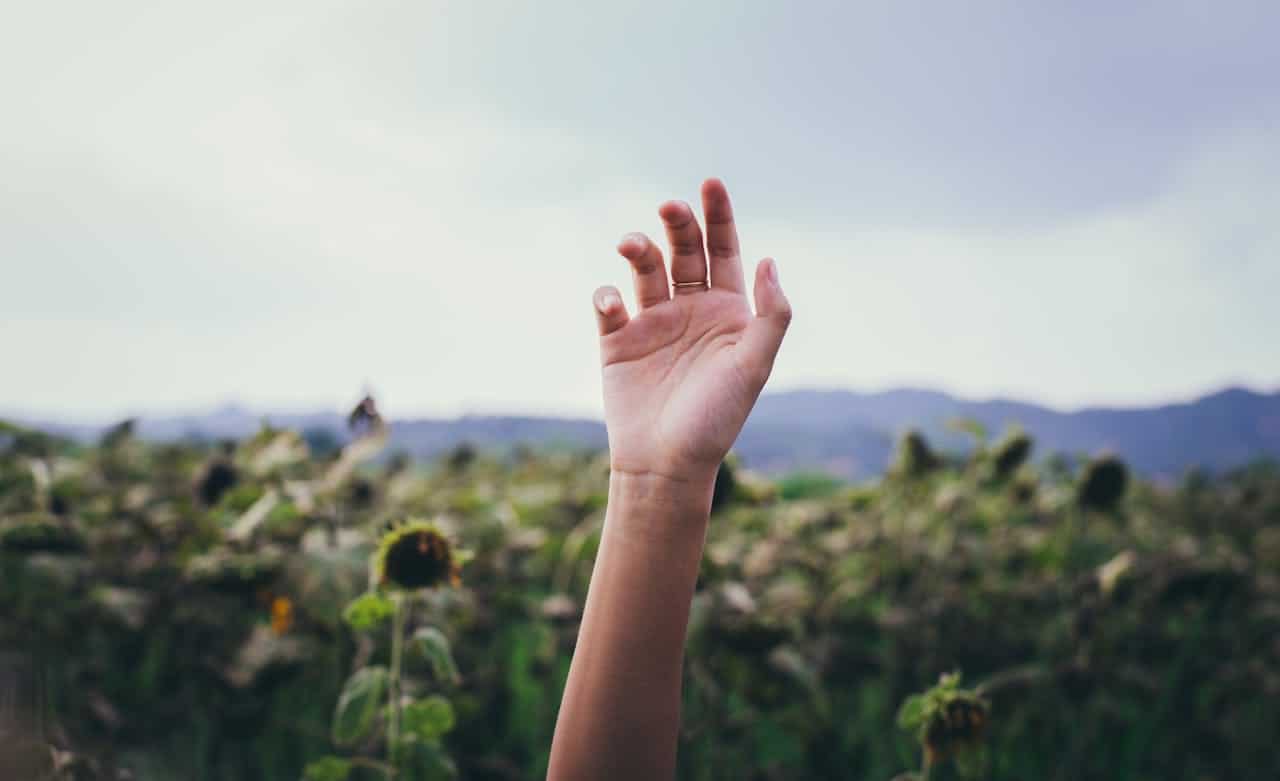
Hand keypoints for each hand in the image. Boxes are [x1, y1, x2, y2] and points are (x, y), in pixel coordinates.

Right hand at [592, 178, 791, 483]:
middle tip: (670, 207)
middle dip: (678, 223)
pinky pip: (609, 305)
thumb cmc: (716, 418)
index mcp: (727, 311)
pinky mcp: (616, 341)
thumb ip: (770, 315)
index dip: (719, 215)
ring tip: (631, 244)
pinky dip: (607, 296)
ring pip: (644, 269)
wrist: (666, 463)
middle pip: (684, 250)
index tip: (711, 183)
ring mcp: (652, 323)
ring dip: (638, 248)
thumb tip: (768, 260)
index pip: (724, 250)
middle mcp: (690, 310)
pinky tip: (612, 305)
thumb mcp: (755, 366)